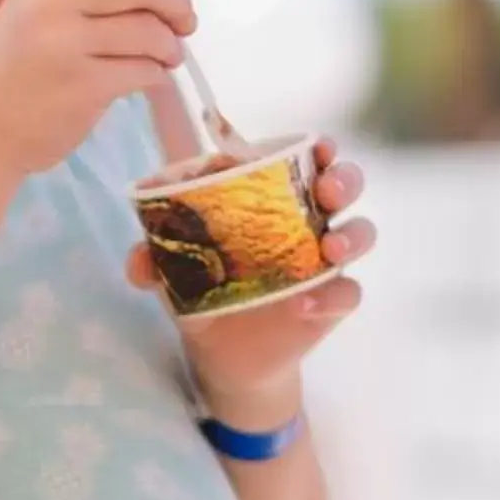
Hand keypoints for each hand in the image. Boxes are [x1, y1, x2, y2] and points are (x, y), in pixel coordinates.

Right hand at [0, 0, 198, 178]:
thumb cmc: (15, 67)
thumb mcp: (36, 7)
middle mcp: (51, 1)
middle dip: (178, 1)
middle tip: (185, 21)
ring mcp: (65, 44)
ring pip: (150, 29)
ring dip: (171, 44)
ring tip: (167, 55)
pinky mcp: (83, 86)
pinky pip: (145, 69)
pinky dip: (158, 74)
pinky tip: (149, 77)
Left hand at [127, 138, 377, 412]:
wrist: (220, 354)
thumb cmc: (201, 290)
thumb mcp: (173, 272)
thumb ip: (152, 258)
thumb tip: (138, 259)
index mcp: (273, 198)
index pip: (304, 159)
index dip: (317, 147)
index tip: (315, 145)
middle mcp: (308, 221)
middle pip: (345, 184)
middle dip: (344, 179)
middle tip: (326, 190)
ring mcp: (324, 261)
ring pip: (361, 232)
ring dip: (353, 235)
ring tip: (330, 249)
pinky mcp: (331, 302)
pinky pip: (348, 293)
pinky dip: (333, 296)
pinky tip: (306, 304)